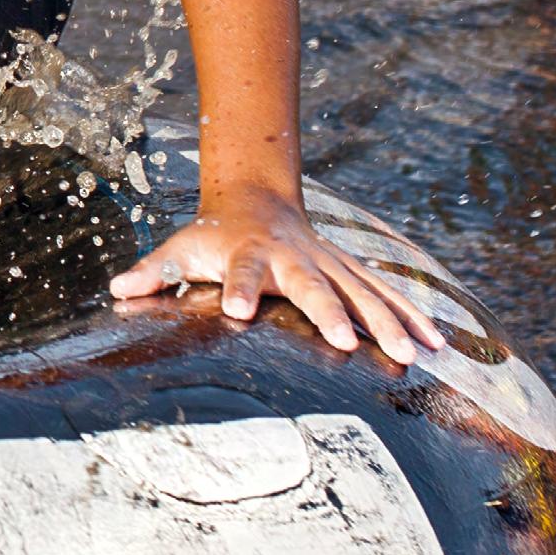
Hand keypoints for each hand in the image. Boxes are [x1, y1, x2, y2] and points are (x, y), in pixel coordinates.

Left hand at [110, 185, 447, 365]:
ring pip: (363, 291)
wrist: (257, 198)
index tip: (237, 309)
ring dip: (388, 322)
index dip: (240, 288)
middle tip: (346, 341)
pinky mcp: (352, 271)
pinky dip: (413, 316)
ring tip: (413, 356)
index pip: (243, 272)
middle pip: (315, 285)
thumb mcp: (180, 249)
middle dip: (332, 312)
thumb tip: (116, 291)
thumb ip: (153, 273)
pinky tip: (439, 345)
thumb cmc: (213, 237)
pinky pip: (386, 294)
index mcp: (250, 254)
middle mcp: (295, 257)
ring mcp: (328, 262)